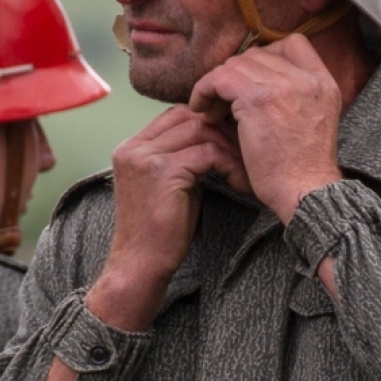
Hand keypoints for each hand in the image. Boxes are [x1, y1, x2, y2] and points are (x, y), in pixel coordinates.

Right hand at [89, 106, 245, 330]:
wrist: (140, 265)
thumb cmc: (161, 231)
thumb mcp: (171, 185)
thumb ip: (184, 158)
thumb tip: (218, 138)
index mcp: (132, 147)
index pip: (177, 115)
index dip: (209, 122)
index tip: (235, 140)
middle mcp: (134, 147)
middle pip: (190, 116)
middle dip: (224, 130)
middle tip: (248, 150)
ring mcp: (145, 157)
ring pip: (201, 130)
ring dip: (230, 148)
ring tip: (246, 170)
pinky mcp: (162, 171)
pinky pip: (208, 153)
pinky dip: (230, 165)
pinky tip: (240, 183)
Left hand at [188, 34, 343, 222]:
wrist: (305, 192)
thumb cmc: (302, 170)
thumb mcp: (311, 123)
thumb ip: (294, 98)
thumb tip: (256, 84)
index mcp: (324, 83)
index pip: (295, 44)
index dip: (267, 55)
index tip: (252, 80)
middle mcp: (307, 79)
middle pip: (259, 53)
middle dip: (236, 74)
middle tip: (224, 100)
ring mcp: (284, 86)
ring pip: (237, 64)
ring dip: (218, 84)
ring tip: (213, 110)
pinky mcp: (258, 100)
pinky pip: (220, 78)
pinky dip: (205, 90)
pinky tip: (202, 110)